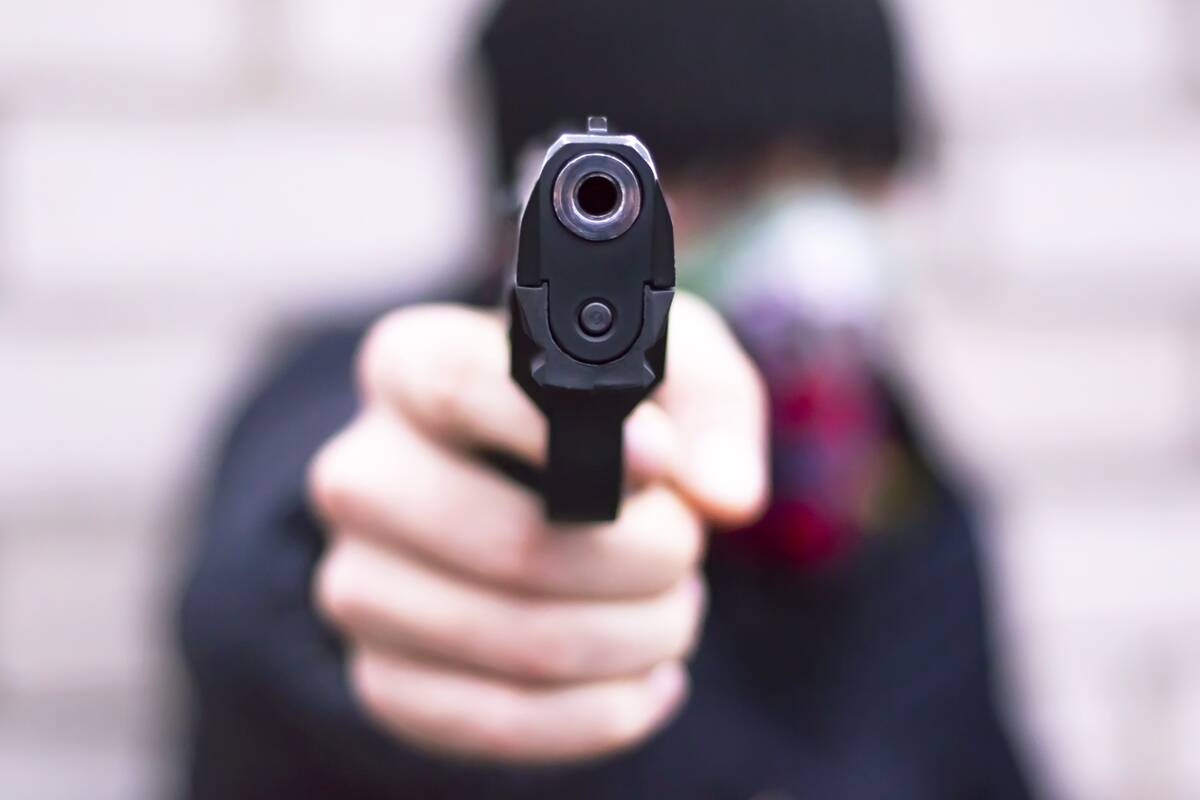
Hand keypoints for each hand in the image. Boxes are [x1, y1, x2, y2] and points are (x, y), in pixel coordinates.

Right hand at [308, 292, 766, 762]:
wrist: (525, 490)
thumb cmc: (598, 414)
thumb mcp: (663, 365)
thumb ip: (709, 403)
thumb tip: (724, 495)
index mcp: (408, 365)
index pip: (452, 388)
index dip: (559, 431)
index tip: (659, 462)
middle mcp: (361, 475)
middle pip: (508, 541)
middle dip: (641, 559)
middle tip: (685, 549)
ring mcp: (360, 585)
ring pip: (519, 641)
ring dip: (637, 638)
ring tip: (674, 609)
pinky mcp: (386, 678)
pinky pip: (500, 722)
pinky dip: (602, 712)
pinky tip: (646, 678)